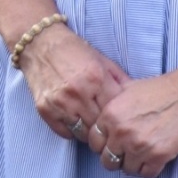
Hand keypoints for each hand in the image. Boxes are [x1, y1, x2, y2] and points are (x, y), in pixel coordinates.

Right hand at [18, 23, 129, 141]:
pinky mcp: (45, 110)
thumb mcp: (102, 60)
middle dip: (106, 128)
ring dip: (90, 132)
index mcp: (97, 78)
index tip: (121, 120)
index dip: (120, 117)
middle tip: (108, 127)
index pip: (116, 111)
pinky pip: (66, 133)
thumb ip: (120, 81)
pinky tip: (75, 121)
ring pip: (84, 134)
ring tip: (92, 125)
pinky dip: (72, 131)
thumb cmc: (74, 51)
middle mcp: (79, 92)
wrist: (39, 43)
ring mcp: (60, 102)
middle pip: (101, 125)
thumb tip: (137, 101)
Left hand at [88, 62, 177, 177]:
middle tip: (126, 153)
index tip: (111, 144)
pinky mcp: (158, 156)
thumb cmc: (162, 89)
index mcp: (110, 114)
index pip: (94, 142)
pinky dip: (149, 169)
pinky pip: (146, 174)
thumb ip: (112, 105)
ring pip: (127, 169)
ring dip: (134, 164)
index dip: (102, 144)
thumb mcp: (128, 89)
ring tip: (142, 154)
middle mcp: (121, 132)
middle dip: (115, 158)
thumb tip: (103, 118)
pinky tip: (154, 158)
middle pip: (107, 160)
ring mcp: (139, 145)